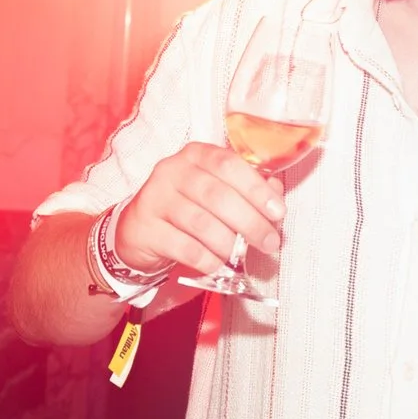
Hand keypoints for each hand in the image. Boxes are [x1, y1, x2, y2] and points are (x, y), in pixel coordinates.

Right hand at [115, 142, 284, 277]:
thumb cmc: (186, 207)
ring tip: (240, 255)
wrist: (139, 230)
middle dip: (250, 222)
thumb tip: (276, 193)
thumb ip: (247, 188)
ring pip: (202, 223)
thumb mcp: (215, 190)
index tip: (278, 212)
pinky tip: (218, 264)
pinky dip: (208, 259)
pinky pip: (185, 247)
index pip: (229, 164)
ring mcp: (156, 198)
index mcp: (196, 155)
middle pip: (218, 196)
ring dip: (229, 244)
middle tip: (269, 243)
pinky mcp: (147, 229)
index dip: (257, 189)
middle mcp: (173, 170)